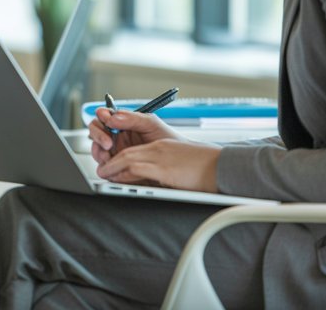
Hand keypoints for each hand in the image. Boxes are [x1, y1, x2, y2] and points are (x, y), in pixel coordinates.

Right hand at [88, 106, 184, 164]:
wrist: (179, 162)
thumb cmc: (167, 140)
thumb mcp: (151, 124)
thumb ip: (131, 118)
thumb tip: (112, 117)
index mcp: (123, 123)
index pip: (104, 116)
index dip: (101, 118)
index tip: (106, 120)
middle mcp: (117, 136)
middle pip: (96, 132)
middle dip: (98, 136)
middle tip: (108, 143)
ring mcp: (116, 151)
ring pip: (97, 149)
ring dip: (99, 152)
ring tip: (109, 156)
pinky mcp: (118, 167)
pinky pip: (105, 166)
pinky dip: (105, 166)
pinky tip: (112, 166)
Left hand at [95, 138, 221, 192]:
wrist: (223, 167)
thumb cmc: (206, 168)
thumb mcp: (181, 163)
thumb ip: (164, 167)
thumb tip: (155, 178)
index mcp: (163, 146)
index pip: (135, 149)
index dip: (119, 157)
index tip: (111, 166)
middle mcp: (159, 148)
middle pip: (127, 151)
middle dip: (111, 161)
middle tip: (102, 171)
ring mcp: (161, 156)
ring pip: (127, 158)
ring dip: (112, 167)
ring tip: (104, 175)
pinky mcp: (163, 167)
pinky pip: (135, 167)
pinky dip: (122, 173)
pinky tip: (115, 179)